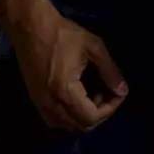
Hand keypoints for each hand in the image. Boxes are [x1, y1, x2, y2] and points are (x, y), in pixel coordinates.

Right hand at [8, 0, 128, 131]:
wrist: (31, 28)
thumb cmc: (64, 34)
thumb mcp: (94, 48)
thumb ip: (110, 71)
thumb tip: (122, 90)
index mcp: (65, 92)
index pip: (91, 117)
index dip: (110, 109)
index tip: (119, 93)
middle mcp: (50, 104)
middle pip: (80, 126)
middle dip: (99, 114)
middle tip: (109, 94)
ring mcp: (39, 103)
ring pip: (66, 125)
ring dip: (84, 116)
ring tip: (95, 95)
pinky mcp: (34, 99)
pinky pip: (54, 119)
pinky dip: (70, 116)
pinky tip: (79, 97)